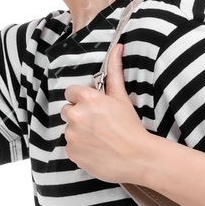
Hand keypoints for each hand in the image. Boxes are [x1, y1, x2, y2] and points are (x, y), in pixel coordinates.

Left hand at [59, 43, 154, 181]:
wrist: (137, 157)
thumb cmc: (130, 126)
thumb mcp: (121, 97)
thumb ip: (114, 72)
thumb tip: (117, 48)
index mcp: (86, 98)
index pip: (71, 92)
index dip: (82, 99)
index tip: (93, 107)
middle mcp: (75, 115)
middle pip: (68, 111)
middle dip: (79, 115)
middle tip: (98, 124)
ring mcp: (72, 135)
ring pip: (69, 129)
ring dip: (79, 133)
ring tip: (99, 138)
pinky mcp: (71, 152)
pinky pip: (71, 147)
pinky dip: (80, 149)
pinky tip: (96, 149)